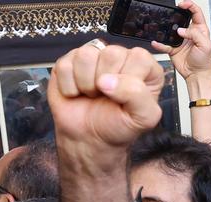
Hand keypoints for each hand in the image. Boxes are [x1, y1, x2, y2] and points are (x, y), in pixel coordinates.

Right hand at [48, 41, 164, 162]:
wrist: (89, 138)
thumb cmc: (119, 126)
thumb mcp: (142, 118)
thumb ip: (137, 95)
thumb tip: (107, 80)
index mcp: (145, 68)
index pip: (139, 57)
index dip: (129, 80)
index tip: (125, 98)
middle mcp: (121, 57)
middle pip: (112, 53)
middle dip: (106, 83)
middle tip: (107, 97)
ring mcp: (94, 56)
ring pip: (86, 56)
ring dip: (86, 84)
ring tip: (92, 94)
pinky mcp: (70, 61)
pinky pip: (65, 66)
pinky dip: (70, 87)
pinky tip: (78, 93)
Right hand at [151, 1, 210, 80]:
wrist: (197, 74)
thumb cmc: (204, 61)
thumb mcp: (205, 45)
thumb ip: (195, 35)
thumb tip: (182, 30)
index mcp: (200, 30)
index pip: (196, 13)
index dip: (190, 6)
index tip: (183, 5)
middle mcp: (190, 33)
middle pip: (182, 18)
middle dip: (177, 13)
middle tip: (173, 11)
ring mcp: (180, 40)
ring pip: (171, 30)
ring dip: (167, 28)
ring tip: (163, 27)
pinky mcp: (173, 49)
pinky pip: (164, 44)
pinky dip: (159, 44)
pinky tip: (156, 42)